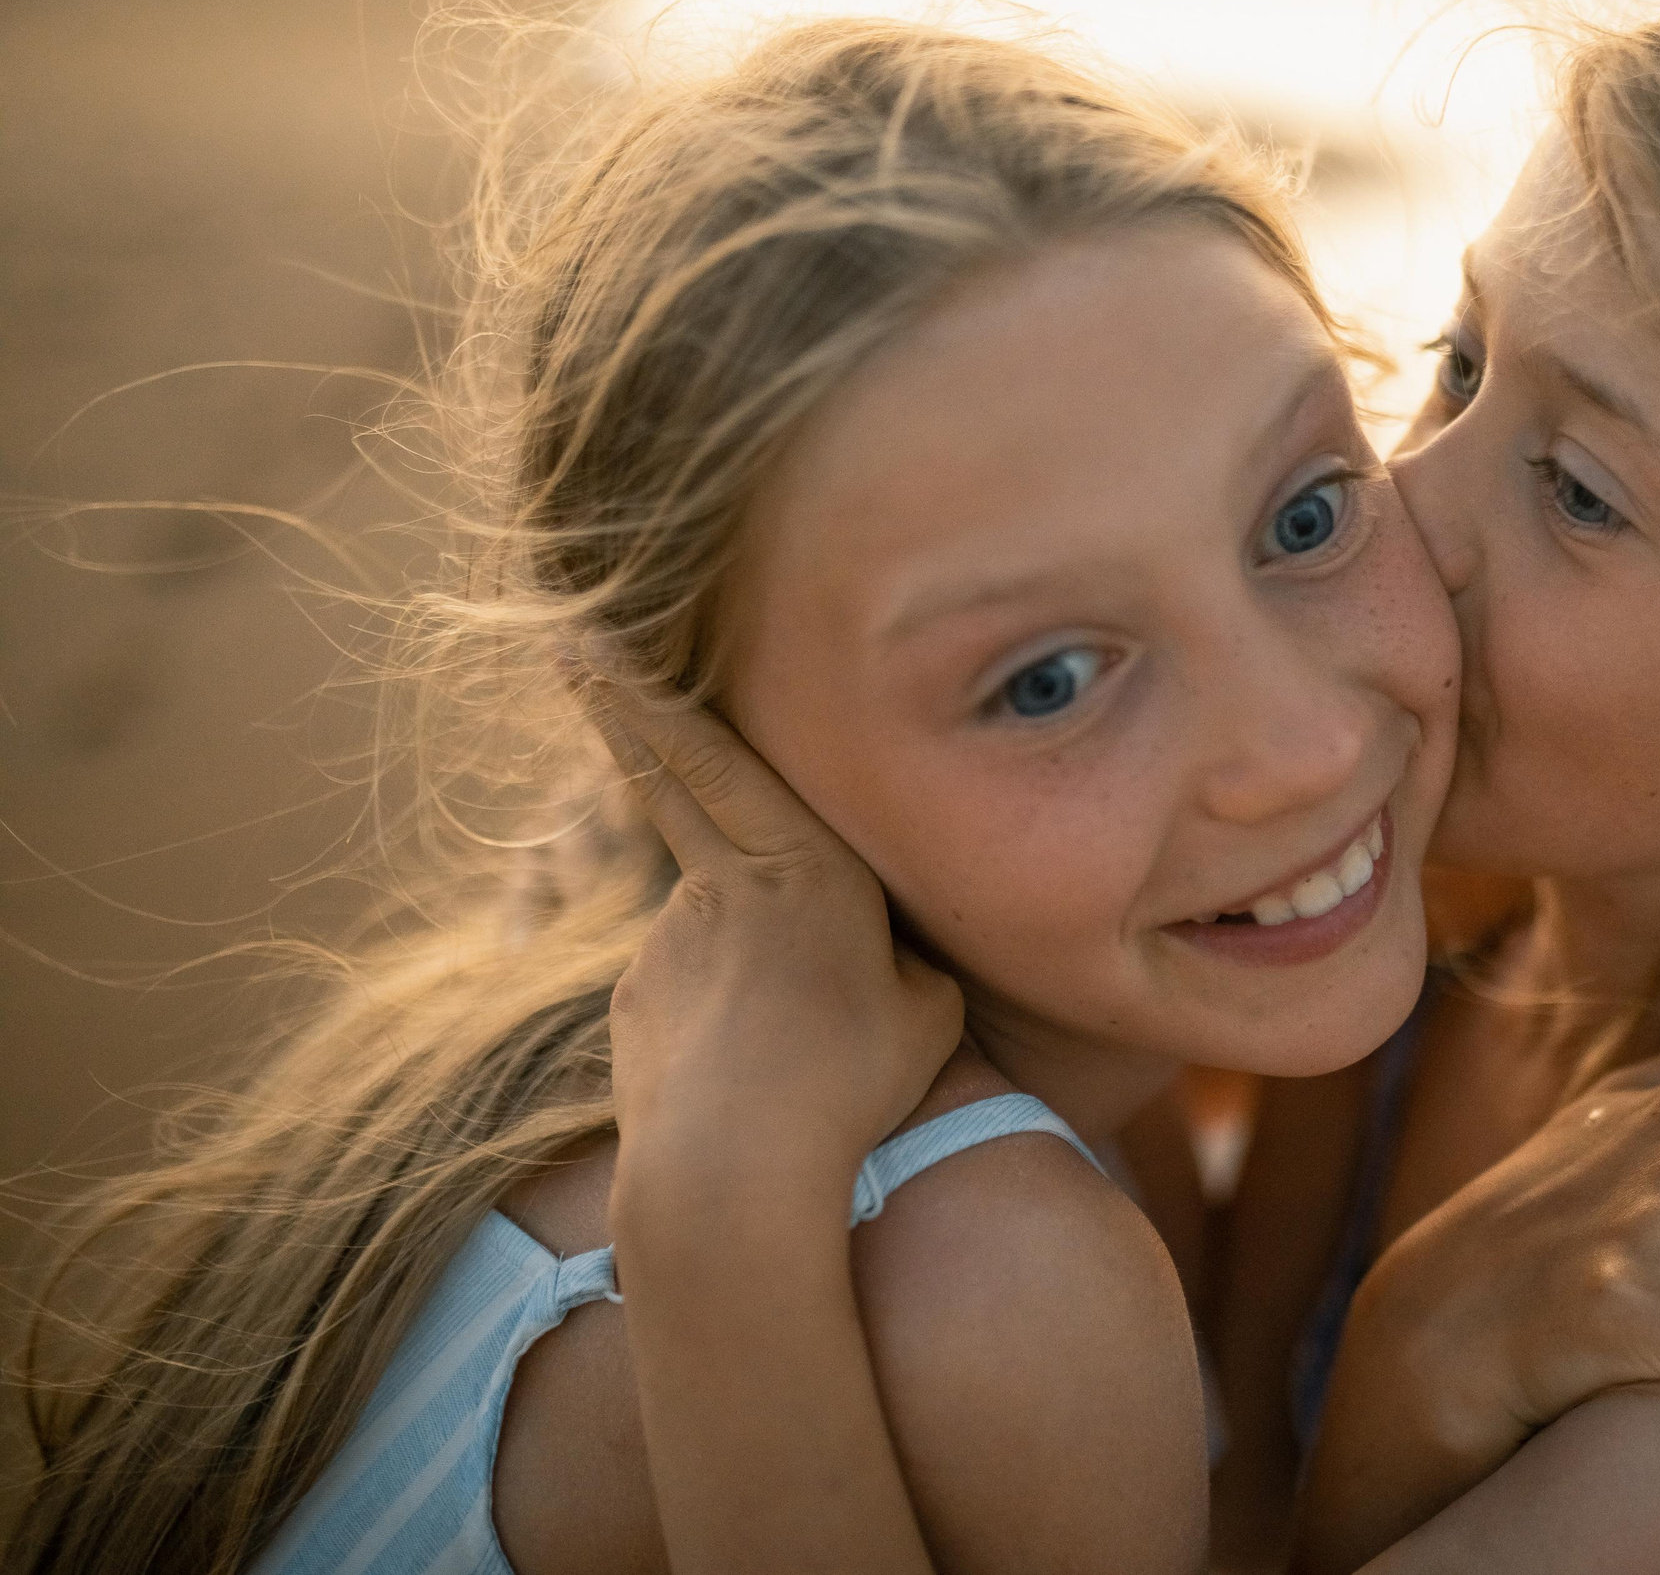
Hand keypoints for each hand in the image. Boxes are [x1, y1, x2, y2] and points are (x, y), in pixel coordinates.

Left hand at [590, 684, 964, 1233]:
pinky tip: (747, 1082)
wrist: (730, 1174)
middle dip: (621, 712)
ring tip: (788, 1053)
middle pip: (665, 781)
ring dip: (734, 961)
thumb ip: (904, 960)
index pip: (720, 758)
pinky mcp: (632, 999)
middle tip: (575, 653)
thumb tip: (882, 954)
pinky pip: (685, 989)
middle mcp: (722, 885)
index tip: (607, 642)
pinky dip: (713, 1017)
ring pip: (704, 921)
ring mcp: (663, 942)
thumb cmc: (850, 1086)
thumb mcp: (928, 1013)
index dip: (662, 697)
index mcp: (806, 868)